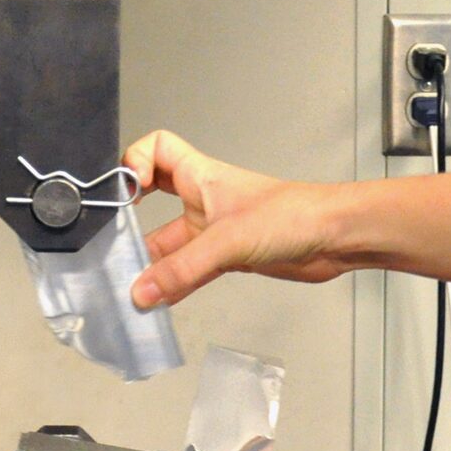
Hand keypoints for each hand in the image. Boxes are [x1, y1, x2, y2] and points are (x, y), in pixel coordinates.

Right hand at [125, 131, 351, 307]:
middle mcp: (204, 201)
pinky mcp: (229, 258)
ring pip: (171, 244)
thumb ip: (183, 268)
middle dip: (133, 225)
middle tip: (115, 249)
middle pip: (153, 204)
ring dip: (153, 264)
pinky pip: (190, 270)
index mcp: (201, 176)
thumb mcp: (228, 240)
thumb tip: (143, 290)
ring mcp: (216, 230)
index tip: (123, 191)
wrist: (336, 237)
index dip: (134, 162)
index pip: (156, 149)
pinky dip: (175, 285)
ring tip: (133, 287)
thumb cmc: (295, 214)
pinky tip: (161, 301)